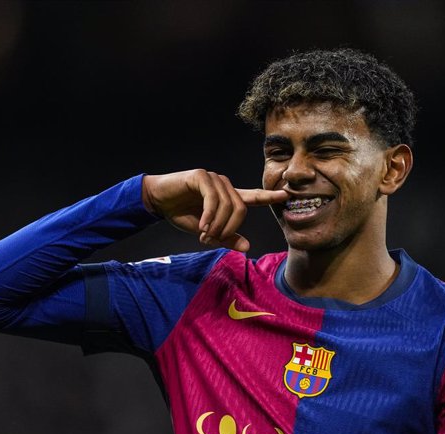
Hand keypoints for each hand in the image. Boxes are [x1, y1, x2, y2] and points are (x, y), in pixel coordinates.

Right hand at [142, 169, 288, 251]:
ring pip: (228, 204)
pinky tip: (202, 226)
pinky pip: (213, 198)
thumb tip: (247, 247)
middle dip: (229, 228)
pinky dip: (209, 216)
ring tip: (205, 235)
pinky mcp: (201, 176)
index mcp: (228, 197)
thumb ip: (225, 237)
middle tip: (213, 239)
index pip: (253, 196)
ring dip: (217, 225)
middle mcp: (224, 185)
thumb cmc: (181, 213)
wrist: (158, 201)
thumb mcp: (206, 230)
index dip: (269, 196)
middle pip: (241, 208)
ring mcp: (214, 179)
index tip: (286, 195)